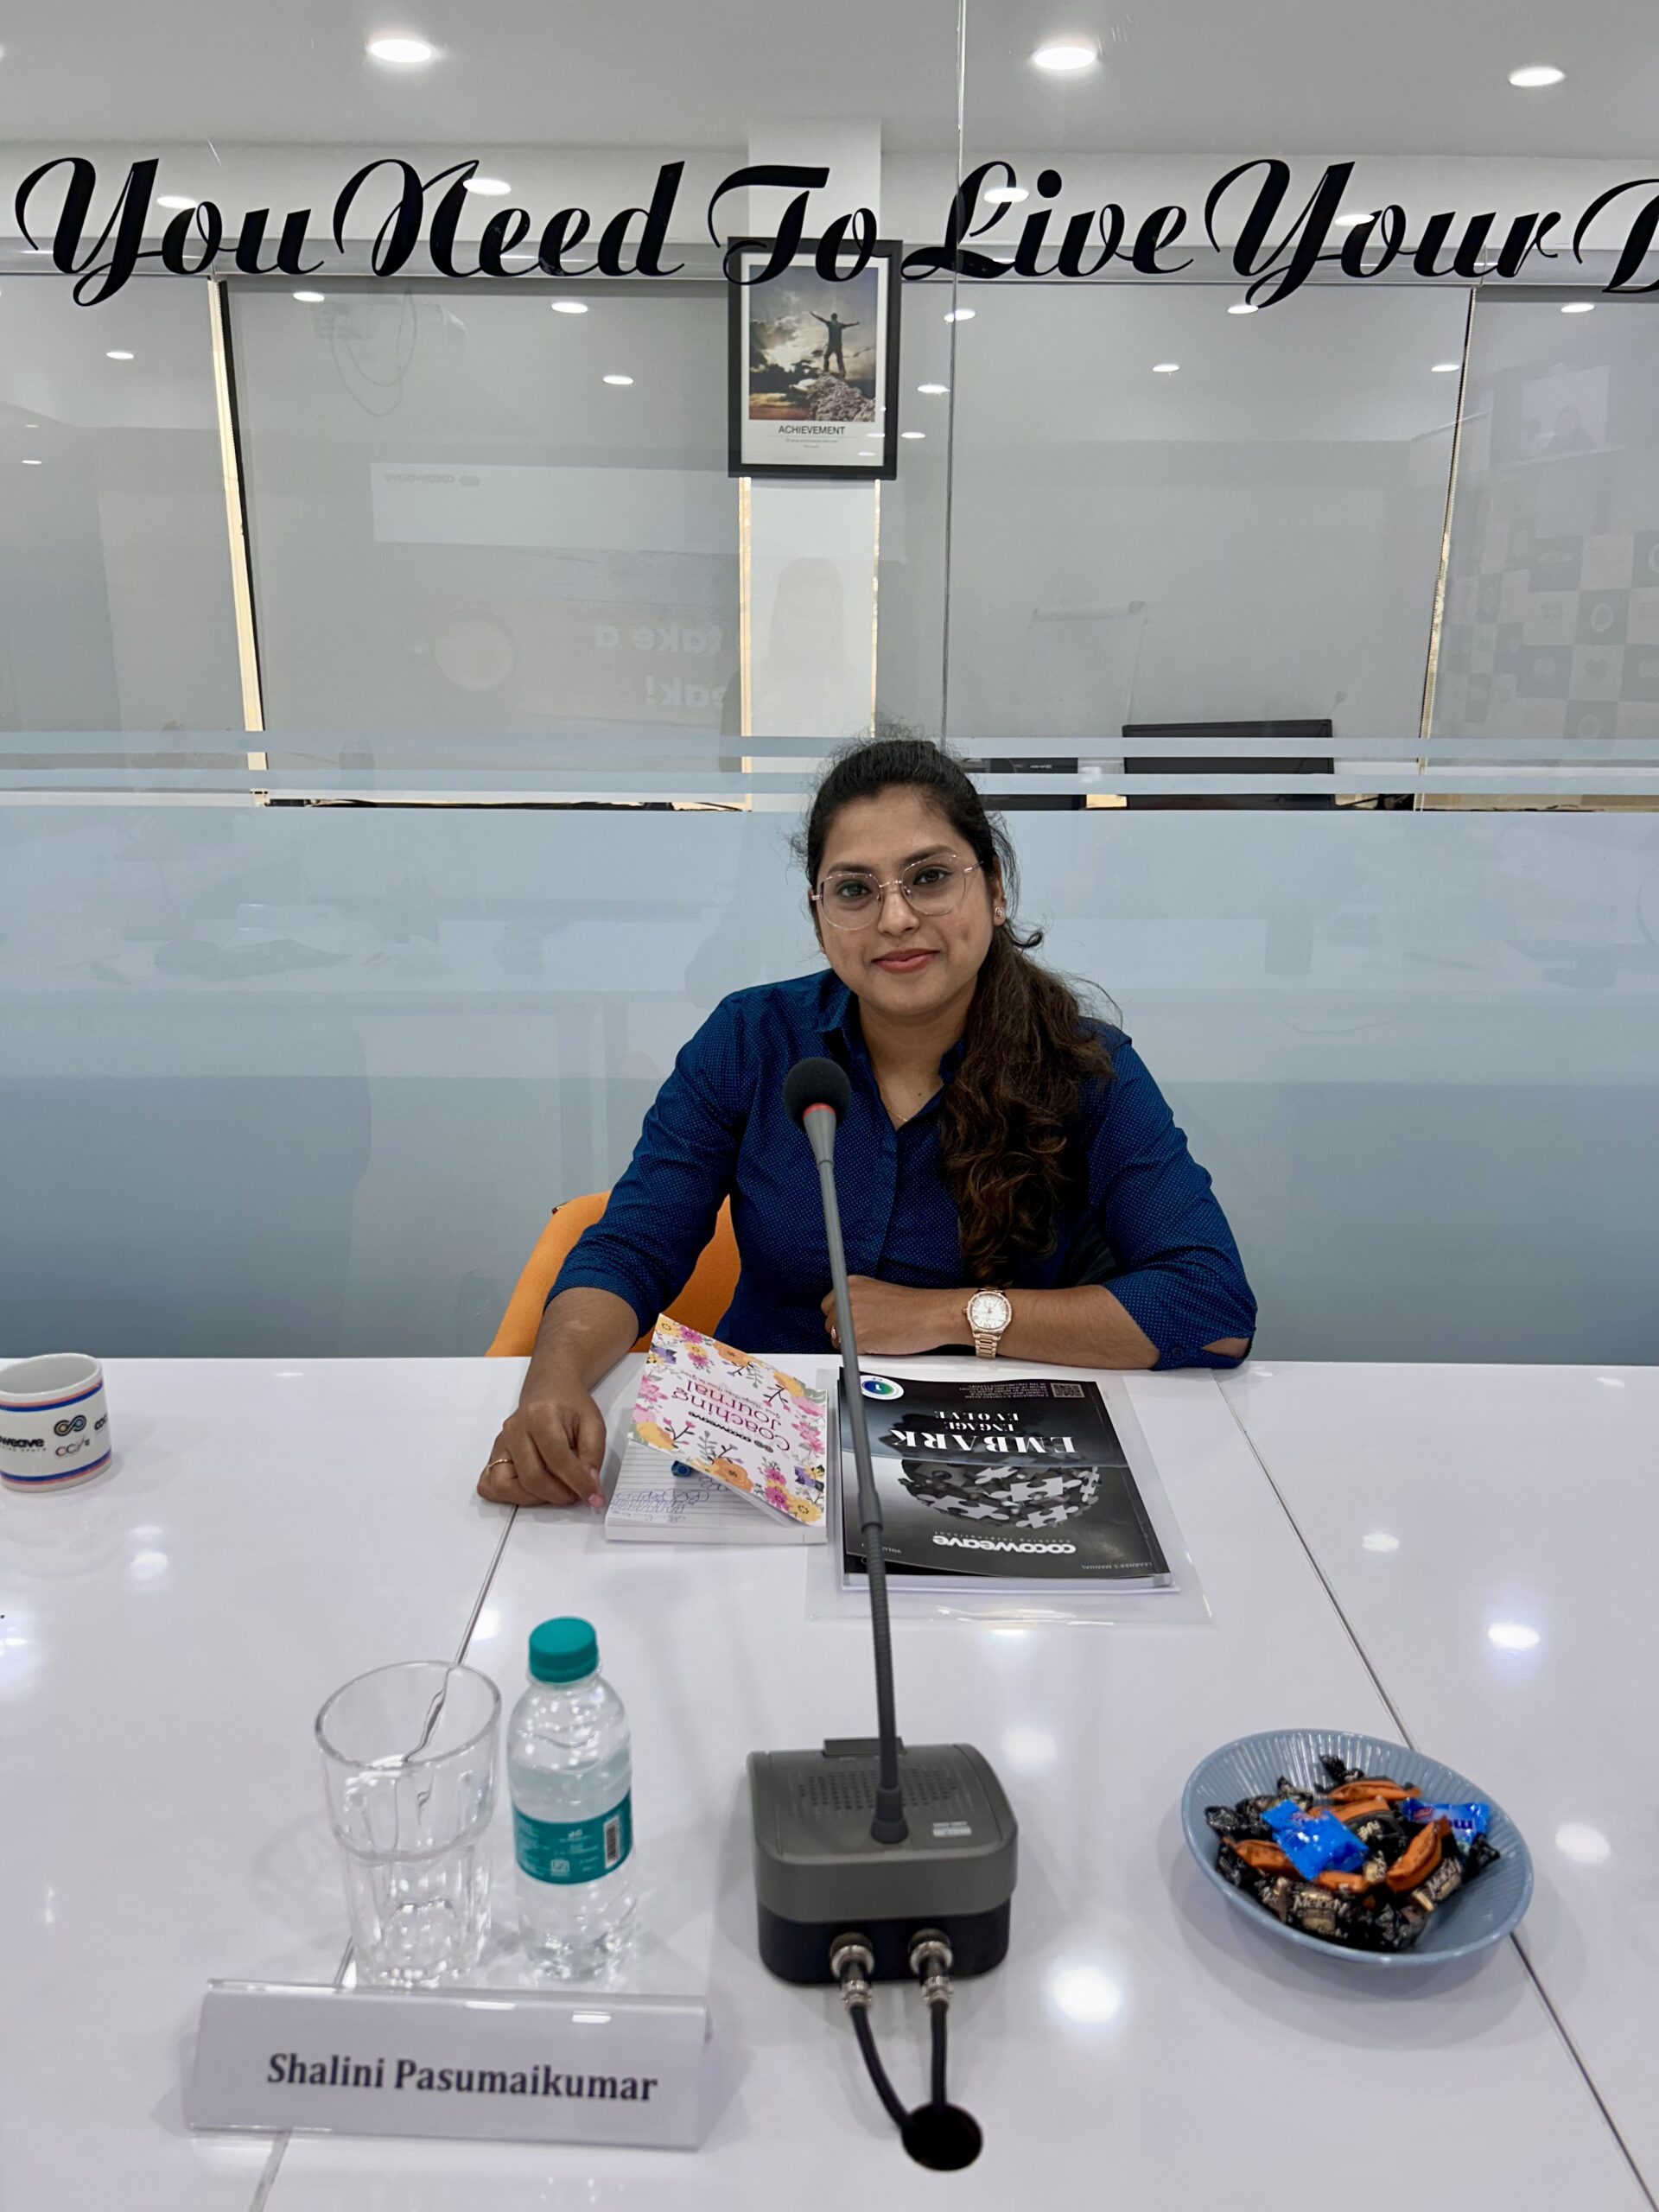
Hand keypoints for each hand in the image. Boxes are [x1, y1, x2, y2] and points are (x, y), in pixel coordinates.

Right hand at [478, 1379, 607, 1509]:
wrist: (549, 1390)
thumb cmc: (570, 1407)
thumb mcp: (593, 1424)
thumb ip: (593, 1455)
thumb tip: (590, 1487)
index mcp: (540, 1416)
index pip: (557, 1459)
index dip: (578, 1483)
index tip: (594, 1497)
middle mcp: (514, 1429)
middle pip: (531, 1478)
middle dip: (557, 1495)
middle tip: (575, 1494)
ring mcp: (501, 1443)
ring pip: (505, 1486)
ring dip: (532, 1499)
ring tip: (554, 1491)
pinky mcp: (493, 1455)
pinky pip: (489, 1485)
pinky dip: (508, 1496)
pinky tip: (531, 1490)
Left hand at [821, 1277, 957, 1357]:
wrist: (932, 1315)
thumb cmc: (915, 1307)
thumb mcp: (879, 1294)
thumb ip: (859, 1302)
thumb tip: (845, 1318)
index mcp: (852, 1283)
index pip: (828, 1305)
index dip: (840, 1318)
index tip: (851, 1322)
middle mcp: (847, 1297)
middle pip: (828, 1323)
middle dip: (843, 1332)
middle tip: (866, 1333)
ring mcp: (849, 1317)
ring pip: (836, 1340)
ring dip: (851, 1344)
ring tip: (876, 1339)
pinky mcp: (855, 1338)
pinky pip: (848, 1353)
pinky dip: (862, 1354)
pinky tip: (880, 1345)